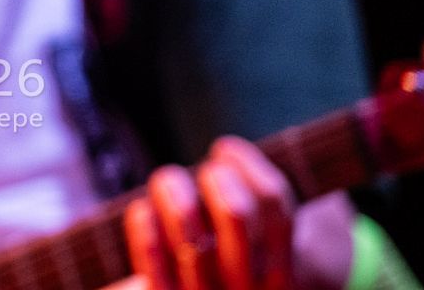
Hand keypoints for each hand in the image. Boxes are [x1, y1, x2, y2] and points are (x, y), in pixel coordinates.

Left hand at [125, 137, 297, 289]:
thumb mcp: (256, 246)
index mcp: (280, 272)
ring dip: (174, 192)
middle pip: (237, 213)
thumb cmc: (226, 269)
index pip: (276, 206)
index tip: (225, 147)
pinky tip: (143, 210)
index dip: (248, 164)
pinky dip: (145, 224)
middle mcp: (246, 287)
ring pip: (191, 235)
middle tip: (207, 171)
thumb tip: (226, 150)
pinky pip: (153, 255)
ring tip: (169, 181)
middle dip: (216, 176)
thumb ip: (254, 207)